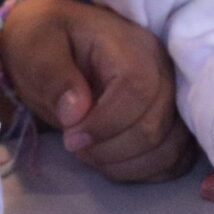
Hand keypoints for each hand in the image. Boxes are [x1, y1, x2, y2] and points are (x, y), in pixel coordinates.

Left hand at [0, 0, 196, 182]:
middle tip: (75, 145)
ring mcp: (173, 98)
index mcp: (131, 45)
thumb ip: (53, 76)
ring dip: (126, 164)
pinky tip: (112, 161)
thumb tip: (75, 114)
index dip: (105, 123)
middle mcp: (164, 69)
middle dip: (109, 149)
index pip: (137, 89)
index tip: (70, 138)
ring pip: (170, 148)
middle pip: (155, 125)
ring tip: (91, 153)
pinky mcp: (173, 122)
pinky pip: (176, 160)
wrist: (61, 45)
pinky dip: (144, 172)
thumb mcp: (37, 48)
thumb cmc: (49, 42)